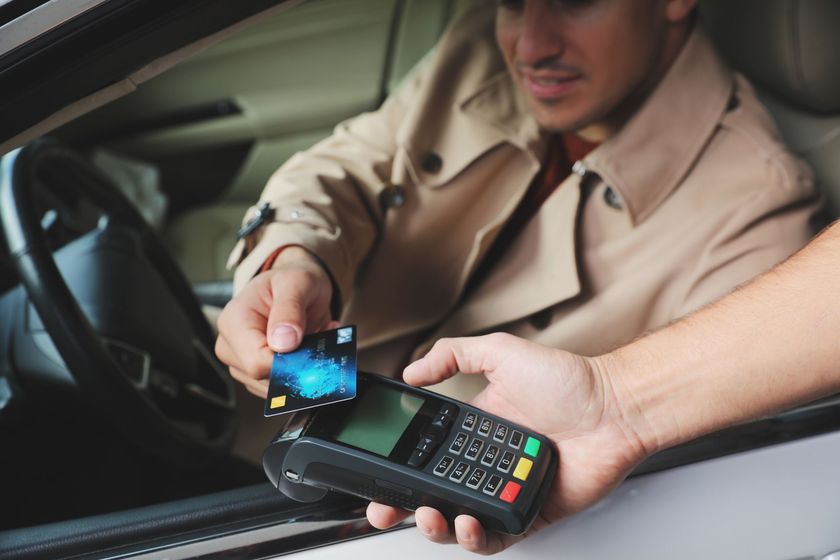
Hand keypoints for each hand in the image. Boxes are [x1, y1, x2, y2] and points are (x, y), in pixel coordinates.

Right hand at [215, 246, 336, 397]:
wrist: (296, 286)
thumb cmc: (292, 280)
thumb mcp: (296, 283)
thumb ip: (289, 309)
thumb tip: (283, 343)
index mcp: (233, 322)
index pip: (256, 363)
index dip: (287, 363)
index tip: (310, 347)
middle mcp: (231, 346)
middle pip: (265, 378)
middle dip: (298, 364)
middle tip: (318, 338)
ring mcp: (242, 363)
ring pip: (275, 388)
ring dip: (302, 368)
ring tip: (315, 339)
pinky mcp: (256, 374)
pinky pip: (281, 387)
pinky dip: (301, 372)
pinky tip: (309, 349)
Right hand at [366, 333, 651, 553]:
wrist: (615, 408)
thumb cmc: (569, 381)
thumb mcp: (501, 353)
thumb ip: (453, 355)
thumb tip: (412, 369)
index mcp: (473, 428)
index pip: (424, 453)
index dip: (397, 468)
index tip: (375, 474)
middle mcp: (484, 461)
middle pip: (433, 493)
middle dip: (403, 507)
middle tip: (385, 509)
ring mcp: (504, 489)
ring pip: (457, 520)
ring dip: (436, 525)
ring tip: (431, 514)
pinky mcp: (527, 513)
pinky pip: (494, 537)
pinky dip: (475, 538)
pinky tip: (467, 522)